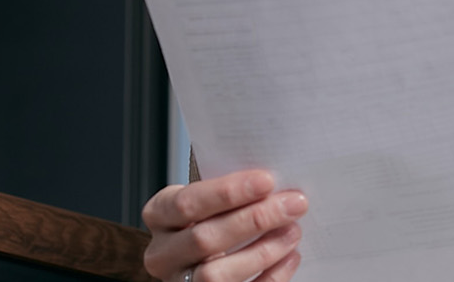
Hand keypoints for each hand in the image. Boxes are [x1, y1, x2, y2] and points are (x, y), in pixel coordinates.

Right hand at [142, 169, 308, 281]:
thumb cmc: (213, 216)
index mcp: (160, 215)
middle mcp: (163, 253)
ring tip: (293, 231)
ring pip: (216, 274)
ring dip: (263, 251)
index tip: (267, 181)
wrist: (206, 252)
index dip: (227, 192)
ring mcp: (180, 281)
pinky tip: (290, 256)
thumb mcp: (211, 199)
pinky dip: (270, 276)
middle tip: (293, 204)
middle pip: (204, 239)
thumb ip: (232, 192)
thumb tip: (279, 182)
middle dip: (255, 219)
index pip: (187, 203)